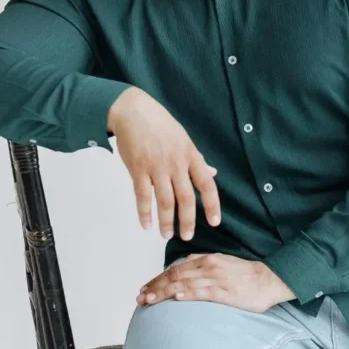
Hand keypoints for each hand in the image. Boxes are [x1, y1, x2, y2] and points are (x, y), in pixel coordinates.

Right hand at [106, 86, 221, 240]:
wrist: (134, 111)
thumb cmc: (160, 125)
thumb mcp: (184, 139)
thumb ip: (197, 160)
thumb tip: (213, 173)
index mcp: (190, 155)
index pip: (206, 183)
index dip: (212, 204)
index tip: (214, 222)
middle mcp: (176, 163)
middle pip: (185, 197)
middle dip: (187, 220)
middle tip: (187, 236)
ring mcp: (156, 166)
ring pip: (165, 200)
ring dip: (166, 221)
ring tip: (166, 235)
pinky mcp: (138, 169)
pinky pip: (143, 195)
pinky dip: (144, 212)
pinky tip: (146, 224)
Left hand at [135, 253, 295, 312]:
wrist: (268, 279)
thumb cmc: (246, 276)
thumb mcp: (222, 265)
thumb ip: (203, 267)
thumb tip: (185, 274)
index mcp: (206, 259)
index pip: (175, 268)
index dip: (158, 279)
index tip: (145, 288)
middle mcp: (207, 265)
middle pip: (174, 275)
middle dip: (154, 286)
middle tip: (140, 297)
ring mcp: (214, 277)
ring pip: (182, 283)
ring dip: (162, 292)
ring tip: (148, 300)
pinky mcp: (223, 290)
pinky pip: (200, 291)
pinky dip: (185, 293)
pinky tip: (174, 298)